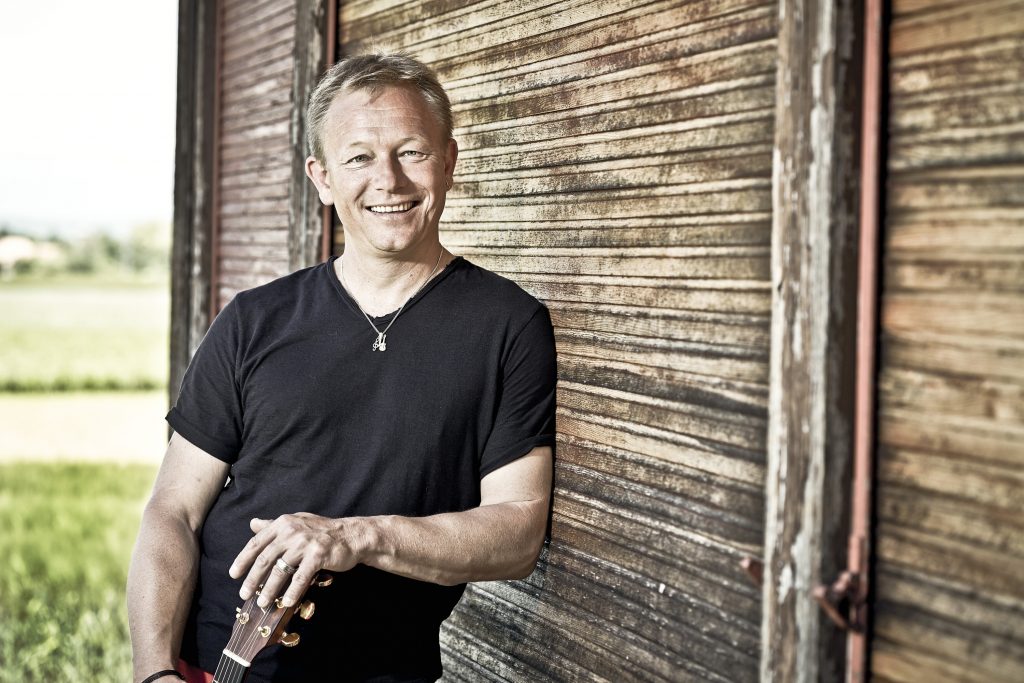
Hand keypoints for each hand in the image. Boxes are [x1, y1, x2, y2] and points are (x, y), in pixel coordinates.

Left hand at [228, 512, 362, 607]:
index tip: (233, 575)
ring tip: (262, 603)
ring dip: (269, 589)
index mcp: (283, 523)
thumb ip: (273, 525)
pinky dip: (292, 592)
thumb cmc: (322, 531)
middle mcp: (291, 531)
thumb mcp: (296, 522)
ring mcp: (305, 543)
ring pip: (281, 570)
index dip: (243, 560)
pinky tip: (286, 602)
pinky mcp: (318, 555)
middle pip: (265, 558)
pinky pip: (300, 577)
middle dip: (252, 579)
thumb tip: (252, 523)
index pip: (257, 542)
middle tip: (244, 594)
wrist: (352, 535)